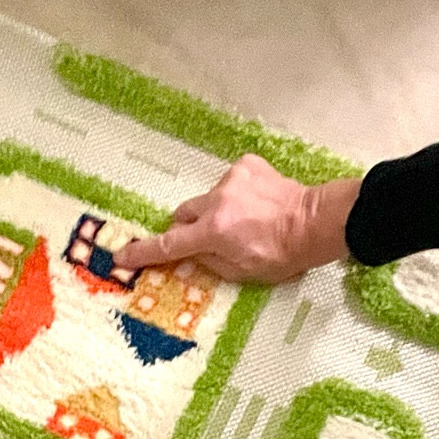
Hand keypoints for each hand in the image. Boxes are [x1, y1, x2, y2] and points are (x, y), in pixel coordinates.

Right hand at [112, 153, 361, 284]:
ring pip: (208, 199)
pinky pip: (229, 183)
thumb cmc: (282, 255)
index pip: (169, 245)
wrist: (316, 222)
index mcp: (213, 232)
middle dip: (187, 228)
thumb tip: (192, 256)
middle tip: (204, 241)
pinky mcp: (247, 165)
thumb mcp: (243, 273)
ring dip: (215, 212)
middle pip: (183, 214)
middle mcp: (217, 201)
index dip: (144, 253)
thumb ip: (211, 263)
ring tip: (243, 223)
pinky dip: (235, 195)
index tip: (122, 257)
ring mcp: (232, 179)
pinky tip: (255, 206)